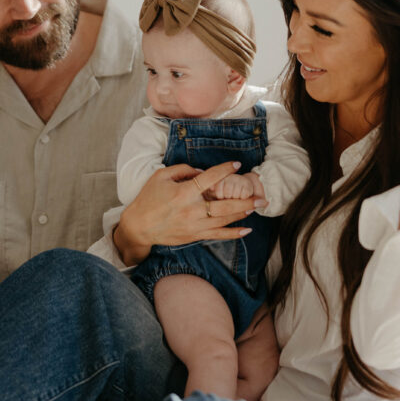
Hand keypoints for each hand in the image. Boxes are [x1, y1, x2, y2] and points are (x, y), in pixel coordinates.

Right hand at [113, 160, 256, 265]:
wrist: (139, 226)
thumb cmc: (148, 198)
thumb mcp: (161, 176)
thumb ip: (182, 170)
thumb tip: (201, 171)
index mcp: (183, 192)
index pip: (209, 178)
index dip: (224, 170)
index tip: (237, 164)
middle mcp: (192, 210)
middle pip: (225, 204)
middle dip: (245, 200)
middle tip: (261, 196)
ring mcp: (194, 225)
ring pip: (224, 220)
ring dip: (243, 213)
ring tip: (257, 207)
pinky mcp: (194, 236)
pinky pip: (218, 235)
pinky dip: (233, 234)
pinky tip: (246, 230)